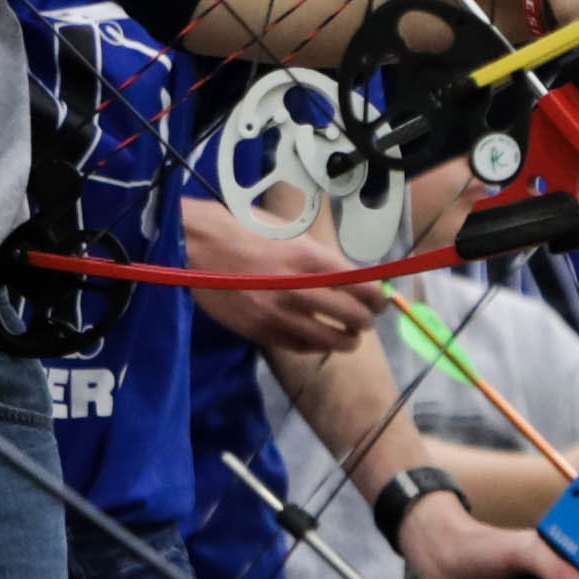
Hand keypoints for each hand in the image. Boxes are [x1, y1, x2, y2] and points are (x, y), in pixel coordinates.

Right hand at [174, 192, 378, 360]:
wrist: (198, 245)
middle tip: (366, 318)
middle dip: (367, 320)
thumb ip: (322, 258)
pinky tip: (320, 340)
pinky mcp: (261, 332)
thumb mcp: (291, 234)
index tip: (380, 300)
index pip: (363, 287)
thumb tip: (352, 276)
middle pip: (354, 317)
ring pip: (332, 340)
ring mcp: (280, 314)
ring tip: (349, 336)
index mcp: (311, 259)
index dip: (378, 298)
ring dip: (347, 339)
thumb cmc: (246, 231)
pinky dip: (317, 346)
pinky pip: (302, 347)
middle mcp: (300, 289)